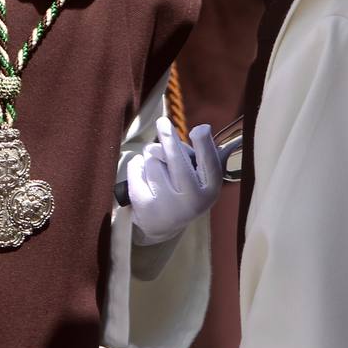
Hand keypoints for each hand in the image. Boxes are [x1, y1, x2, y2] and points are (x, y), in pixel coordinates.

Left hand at [126, 116, 222, 245]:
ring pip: (154, 159)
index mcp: (210, 191)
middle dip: (169, 138)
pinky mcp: (145, 205)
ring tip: (157, 169)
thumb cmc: (184, 191)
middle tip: (162, 122)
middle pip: (177, 160)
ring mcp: (168, 205)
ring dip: (152, 155)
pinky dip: (137, 164)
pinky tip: (142, 175)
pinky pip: (137, 167)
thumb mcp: (199, 179)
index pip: (210, 164)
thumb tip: (210, 132)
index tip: (199, 128)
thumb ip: (203, 157)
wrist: (162, 225)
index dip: (205, 146)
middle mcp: (192, 201)